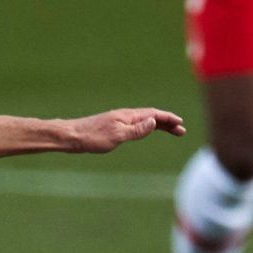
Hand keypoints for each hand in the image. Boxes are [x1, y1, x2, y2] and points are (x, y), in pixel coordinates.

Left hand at [65, 108, 185, 151]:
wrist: (71, 136)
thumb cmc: (92, 138)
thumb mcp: (117, 136)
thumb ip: (136, 130)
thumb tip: (154, 121)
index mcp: (128, 116)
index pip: (153, 114)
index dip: (168, 119)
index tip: (180, 124)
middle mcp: (124, 116)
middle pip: (151, 117)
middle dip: (167, 123)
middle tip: (181, 131)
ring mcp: (118, 121)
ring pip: (143, 120)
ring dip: (158, 125)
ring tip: (170, 131)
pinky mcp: (112, 127)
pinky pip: (135, 125)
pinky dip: (146, 127)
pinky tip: (145, 131)